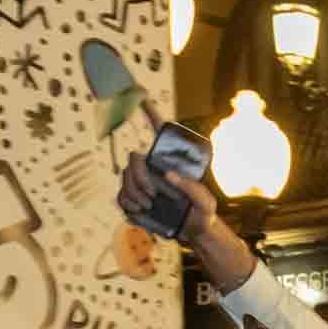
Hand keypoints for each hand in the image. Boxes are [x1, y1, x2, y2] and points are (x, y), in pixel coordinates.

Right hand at [115, 102, 254, 294]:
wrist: (192, 234)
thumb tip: (167, 175)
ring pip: (125, 178)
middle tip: (153, 195)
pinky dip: (128, 203)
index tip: (140, 93)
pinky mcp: (135, 199)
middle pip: (133, 159)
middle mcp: (154, 168)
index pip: (160, 132)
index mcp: (170, 162)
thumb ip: (192, 189)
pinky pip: (121, 195)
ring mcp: (142, 183)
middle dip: (139, 177)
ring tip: (150, 206)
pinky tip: (141, 210)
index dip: (150, 112)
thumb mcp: (205, 203)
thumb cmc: (203, 215)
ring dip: (134, 193)